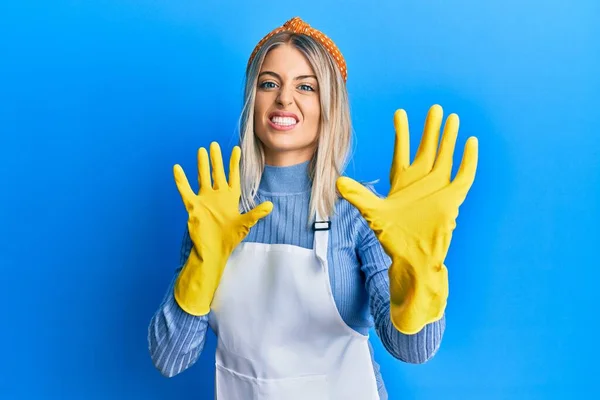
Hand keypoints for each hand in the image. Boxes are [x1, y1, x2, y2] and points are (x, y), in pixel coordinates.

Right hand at [173, 142, 272, 314]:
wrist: (213, 251)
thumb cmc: (229, 239)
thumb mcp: (245, 224)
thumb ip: (256, 213)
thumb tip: (270, 206)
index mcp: (230, 198)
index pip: (233, 176)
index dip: (234, 163)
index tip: (236, 149)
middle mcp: (217, 196)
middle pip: (217, 173)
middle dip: (216, 159)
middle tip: (214, 144)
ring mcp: (205, 200)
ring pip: (202, 177)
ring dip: (202, 164)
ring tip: (201, 150)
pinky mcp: (193, 206)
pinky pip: (185, 191)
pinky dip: (181, 180)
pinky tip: (177, 168)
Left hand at [336, 105, 477, 333]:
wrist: (412, 257)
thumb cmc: (392, 237)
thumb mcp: (373, 212)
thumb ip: (358, 195)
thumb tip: (338, 181)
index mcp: (401, 182)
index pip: (402, 151)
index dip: (402, 133)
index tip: (400, 112)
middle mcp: (420, 181)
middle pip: (427, 149)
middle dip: (430, 129)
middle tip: (435, 109)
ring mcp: (437, 188)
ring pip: (445, 157)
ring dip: (449, 139)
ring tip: (452, 118)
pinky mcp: (451, 199)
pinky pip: (463, 175)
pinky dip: (468, 160)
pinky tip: (470, 142)